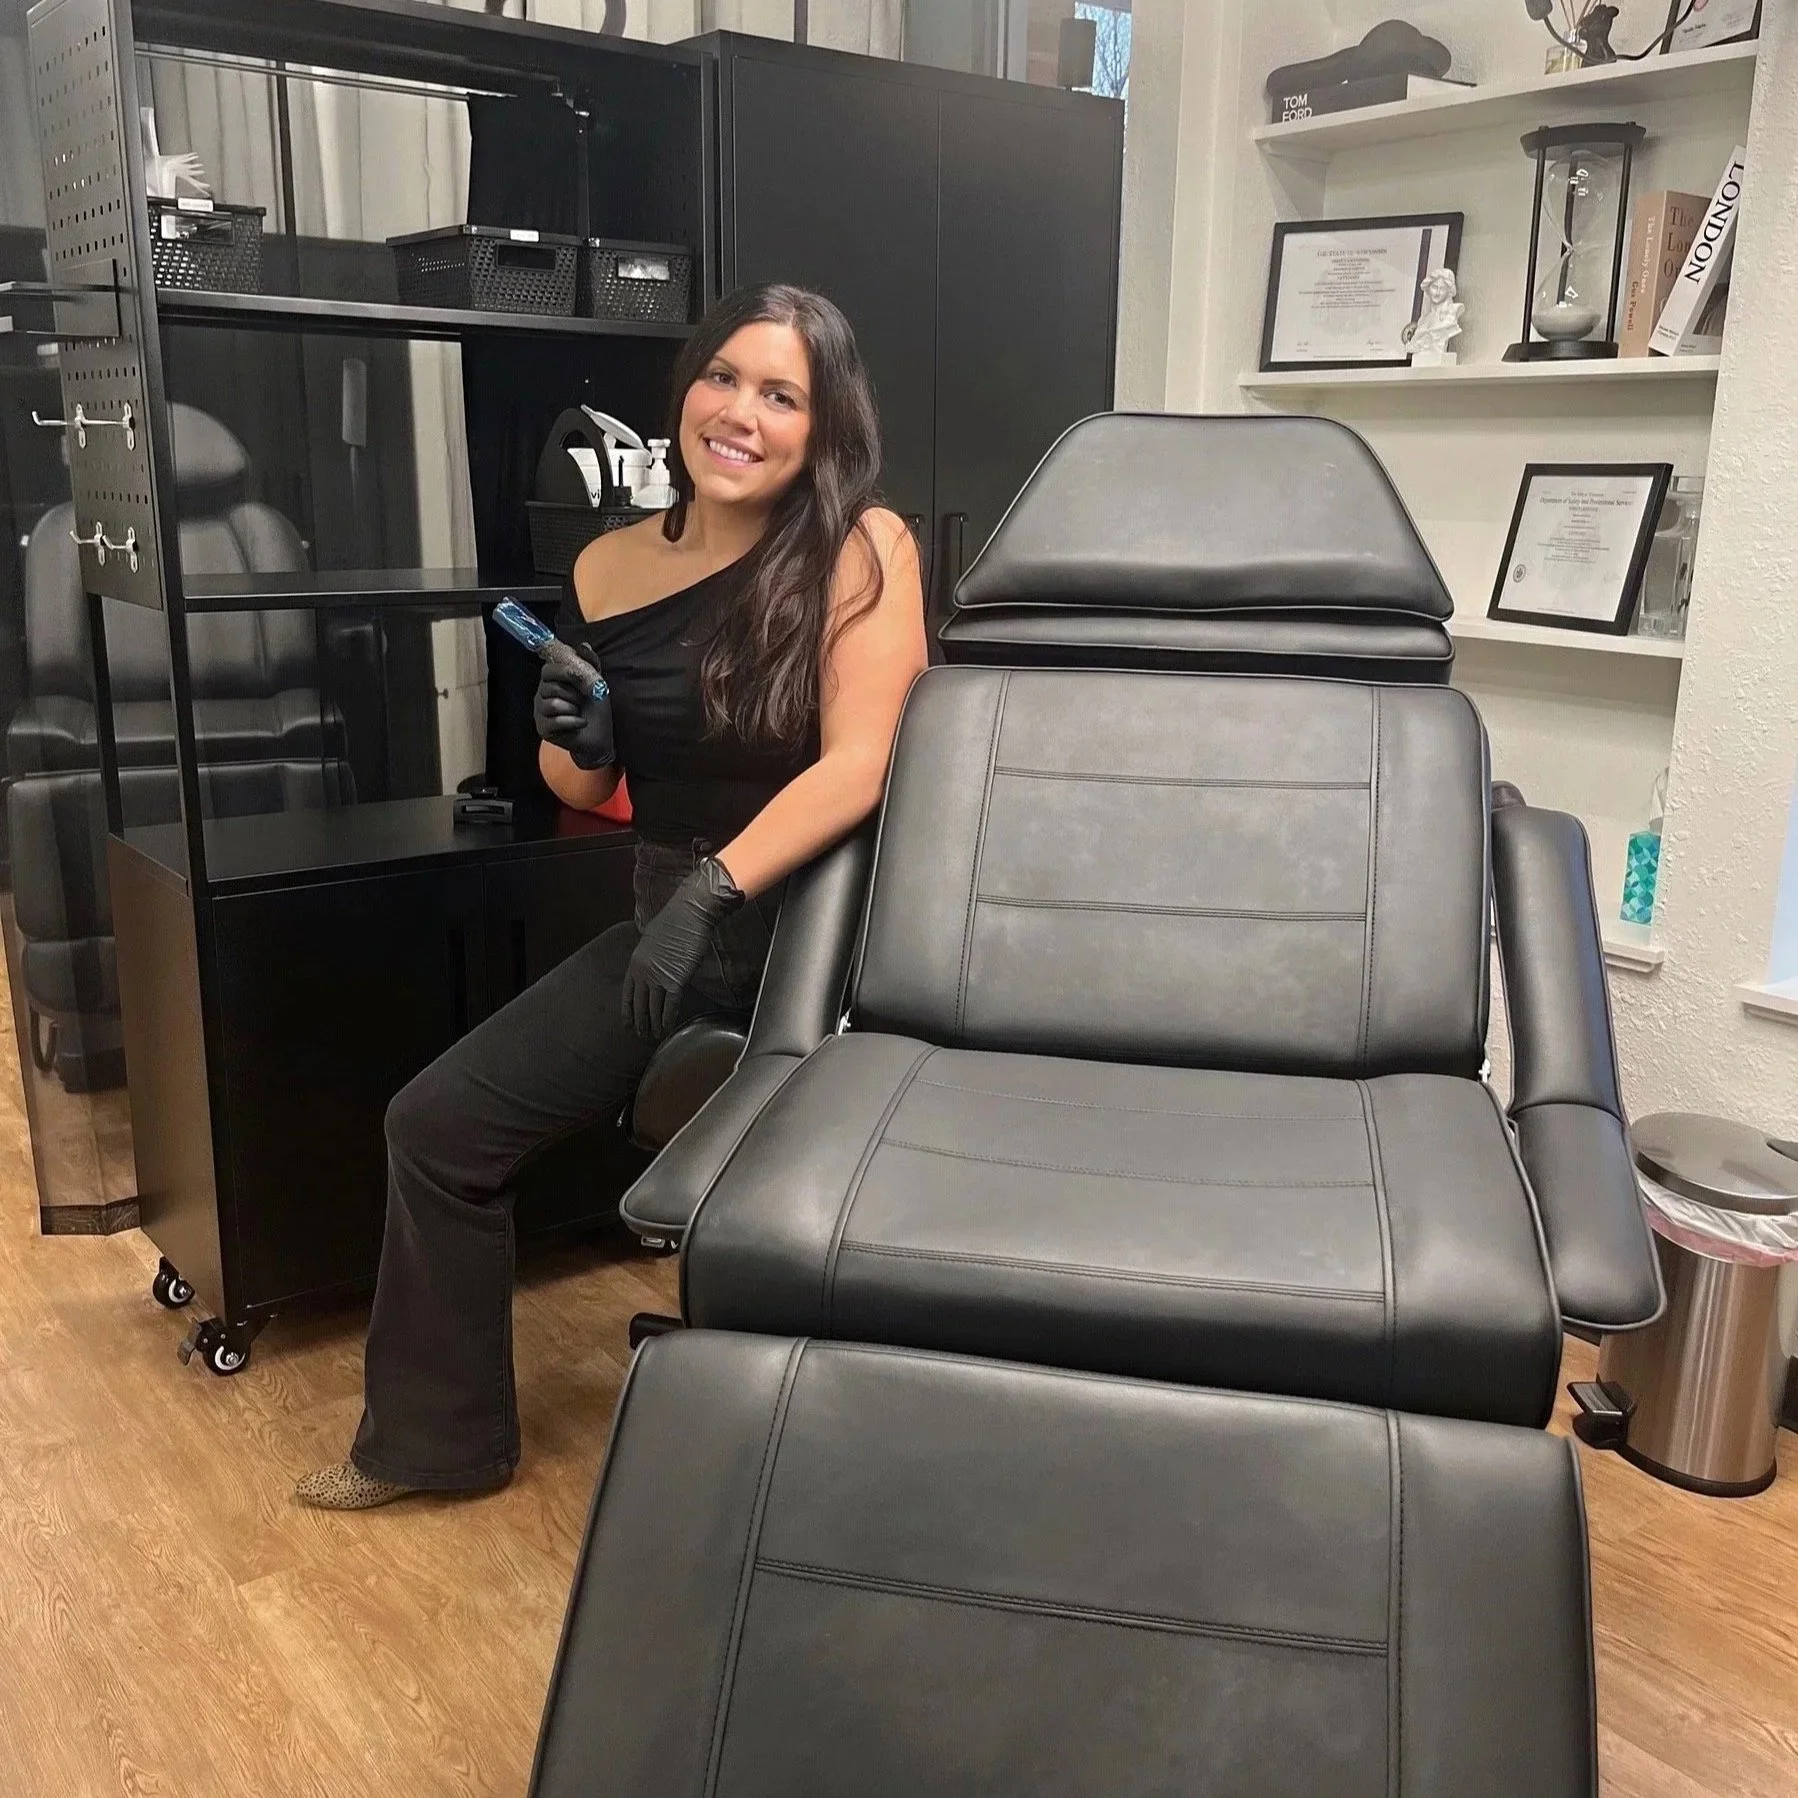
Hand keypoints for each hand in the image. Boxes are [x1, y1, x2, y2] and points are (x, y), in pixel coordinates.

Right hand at [533, 664, 613, 770]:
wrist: (600, 736)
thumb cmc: (595, 707)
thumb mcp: (596, 682)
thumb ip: (590, 663)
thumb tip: (584, 645)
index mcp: (551, 681)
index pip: (548, 669)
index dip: (566, 672)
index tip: (583, 678)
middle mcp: (541, 695)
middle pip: (551, 687)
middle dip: (574, 694)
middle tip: (583, 700)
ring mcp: (540, 712)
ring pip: (554, 704)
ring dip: (574, 708)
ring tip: (579, 712)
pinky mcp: (543, 729)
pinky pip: (557, 721)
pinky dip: (575, 722)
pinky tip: (581, 723)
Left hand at [622, 857, 745, 1041]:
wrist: (689, 914)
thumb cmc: (674, 922)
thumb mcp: (652, 939)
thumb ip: (650, 956)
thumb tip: (655, 965)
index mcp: (635, 962)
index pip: (627, 993)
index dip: (628, 1011)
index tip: (627, 1023)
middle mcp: (643, 972)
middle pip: (639, 1004)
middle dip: (639, 1022)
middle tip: (641, 1035)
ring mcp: (658, 977)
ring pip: (652, 1008)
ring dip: (653, 1024)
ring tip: (654, 1036)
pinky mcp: (676, 980)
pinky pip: (669, 1005)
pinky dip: (667, 1019)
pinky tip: (667, 1028)